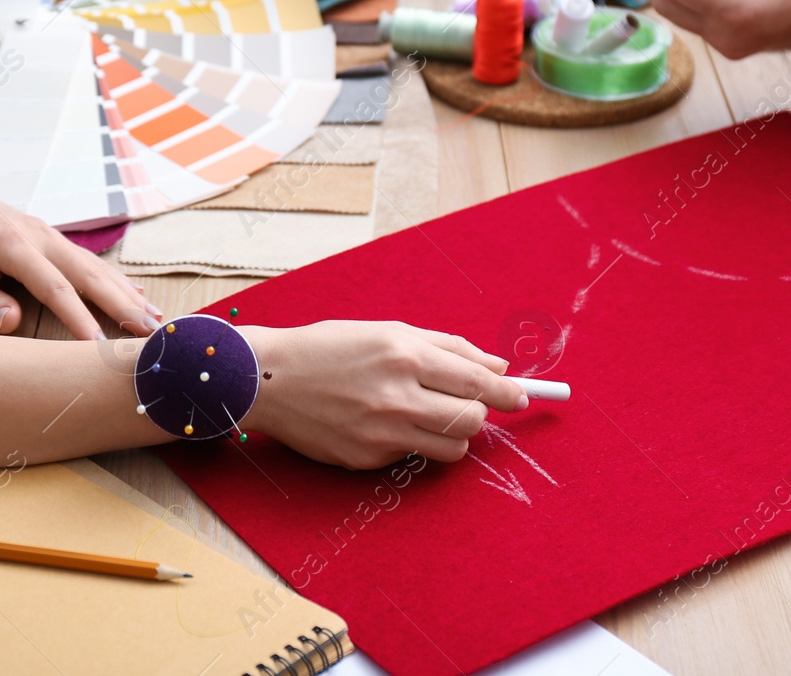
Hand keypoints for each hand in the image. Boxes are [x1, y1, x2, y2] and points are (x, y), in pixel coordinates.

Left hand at [0, 170, 159, 339]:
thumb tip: (13, 324)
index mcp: (15, 248)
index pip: (54, 288)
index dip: (79, 317)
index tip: (100, 346)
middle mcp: (44, 240)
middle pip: (91, 277)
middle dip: (123, 307)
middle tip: (150, 333)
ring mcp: (53, 238)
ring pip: (98, 269)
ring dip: (129, 295)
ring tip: (156, 320)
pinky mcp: (56, 241)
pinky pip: (93, 264)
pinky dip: (119, 281)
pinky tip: (139, 295)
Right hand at [241, 321, 528, 468]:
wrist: (268, 379)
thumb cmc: (330, 348)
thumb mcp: (388, 331)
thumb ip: (448, 347)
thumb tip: (497, 367)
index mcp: (405, 354)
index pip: (478, 383)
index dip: (508, 393)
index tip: (522, 397)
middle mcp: (398, 395)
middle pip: (472, 419)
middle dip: (479, 413)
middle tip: (466, 404)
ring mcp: (382, 432)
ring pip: (452, 448)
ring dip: (453, 434)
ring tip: (430, 417)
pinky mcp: (367, 458)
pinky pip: (411, 456)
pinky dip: (411, 442)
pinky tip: (385, 424)